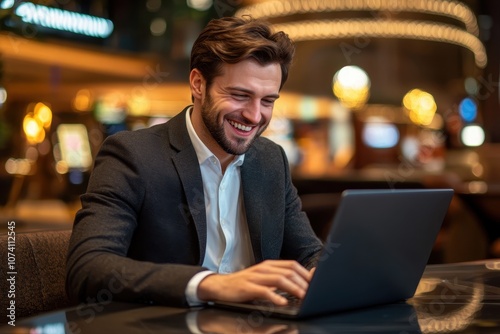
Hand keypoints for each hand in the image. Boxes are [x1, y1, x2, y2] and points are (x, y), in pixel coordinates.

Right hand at [197, 260, 312, 305]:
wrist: (221, 286)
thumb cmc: (245, 284)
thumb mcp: (263, 277)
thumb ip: (280, 277)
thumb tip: (301, 280)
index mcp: (269, 265)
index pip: (292, 265)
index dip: (305, 274)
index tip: (315, 284)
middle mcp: (264, 268)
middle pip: (289, 271)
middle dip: (303, 283)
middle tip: (312, 293)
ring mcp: (256, 277)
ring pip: (279, 279)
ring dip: (293, 288)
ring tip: (302, 296)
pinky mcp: (248, 287)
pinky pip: (264, 291)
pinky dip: (274, 296)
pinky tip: (282, 302)